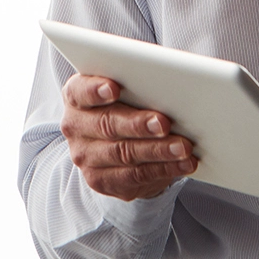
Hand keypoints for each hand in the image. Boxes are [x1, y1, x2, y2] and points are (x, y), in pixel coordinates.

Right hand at [62, 73, 197, 200]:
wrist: (114, 147)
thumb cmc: (126, 106)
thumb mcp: (126, 90)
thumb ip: (136, 82)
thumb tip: (170, 78)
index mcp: (76, 96)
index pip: (80, 91)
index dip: (95, 90)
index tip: (113, 87)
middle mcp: (75, 126)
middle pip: (107, 125)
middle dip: (138, 124)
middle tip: (164, 122)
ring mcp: (85, 156)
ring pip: (124, 153)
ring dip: (158, 150)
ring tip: (183, 147)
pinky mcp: (101, 180)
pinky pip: (134, 176)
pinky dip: (163, 169)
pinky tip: (183, 163)